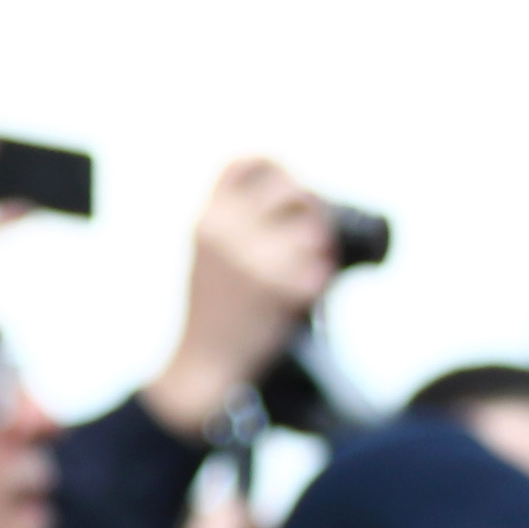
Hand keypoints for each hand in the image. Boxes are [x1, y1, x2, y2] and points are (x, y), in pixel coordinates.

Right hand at [141, 160, 335, 439]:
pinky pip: (323, 266)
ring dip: (323, 244)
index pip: (247, 165)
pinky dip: (324, 274)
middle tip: (316, 227)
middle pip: (293, 189)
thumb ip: (237, 222)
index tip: (289, 182)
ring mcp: (257, 258)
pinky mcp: (284, 288)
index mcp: (210, 219)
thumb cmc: (214, 307)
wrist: (204, 362)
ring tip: (315, 261)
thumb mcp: (209, 251)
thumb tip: (297, 197)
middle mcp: (230, 232)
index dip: (275, 167)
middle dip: (311, 205)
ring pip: (315, 228)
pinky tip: (313, 286)